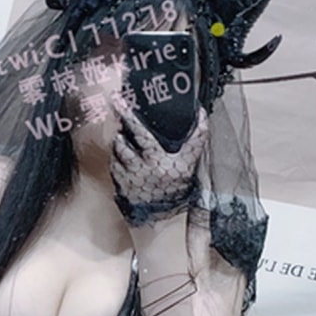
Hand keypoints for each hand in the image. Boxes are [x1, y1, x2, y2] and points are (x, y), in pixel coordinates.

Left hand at [111, 105, 207, 225]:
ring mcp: (127, 177)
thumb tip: (202, 112)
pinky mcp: (119, 184)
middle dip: (119, 125)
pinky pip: (113, 164)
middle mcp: (139, 168)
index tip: (119, 99)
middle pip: (122, 140)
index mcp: (157, 158)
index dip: (129, 115)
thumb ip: (198, 136)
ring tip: (128, 137)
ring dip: (119, 142)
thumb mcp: (190, 160)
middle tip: (117, 108)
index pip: (141, 132)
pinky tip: (126, 157)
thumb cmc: (178, 182)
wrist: (164, 216)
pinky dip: (118, 157)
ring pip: (116, 151)